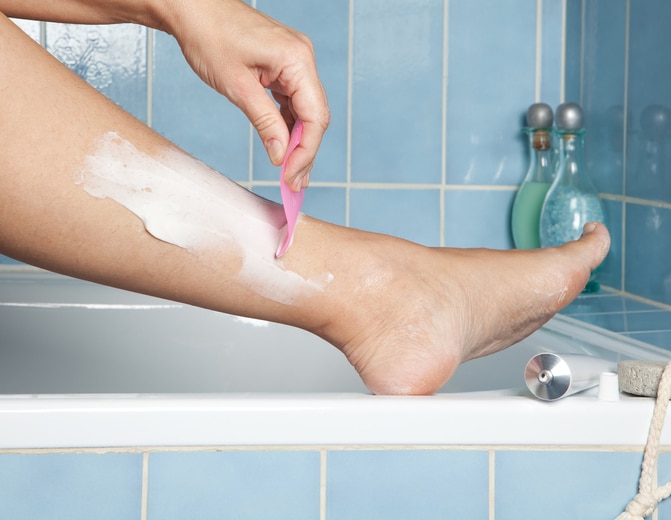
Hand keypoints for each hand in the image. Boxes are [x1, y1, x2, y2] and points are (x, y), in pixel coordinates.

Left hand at [165, 0, 329, 189]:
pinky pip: (293, 101)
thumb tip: (281, 156)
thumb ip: (265, 122)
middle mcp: (302, 59)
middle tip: (294, 184)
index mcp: (297, 60)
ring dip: (298, 142)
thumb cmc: (209, 36)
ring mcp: (294, 62)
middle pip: (316, 115)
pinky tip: (283, 147)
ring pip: (306, 111)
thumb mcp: (236, 86)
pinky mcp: (283, 66)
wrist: (192, 8)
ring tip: (289, 173)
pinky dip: (288, 125)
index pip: (315, 116)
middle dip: (305, 152)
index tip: (291, 177)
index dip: (306, 152)